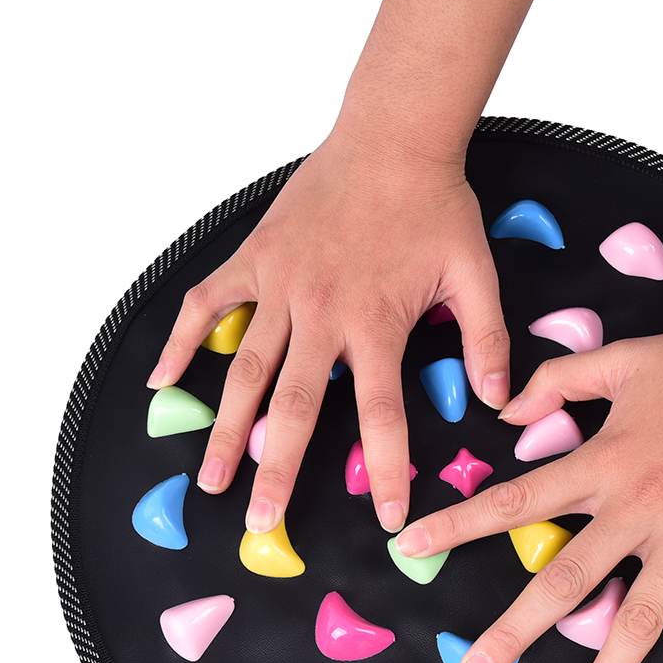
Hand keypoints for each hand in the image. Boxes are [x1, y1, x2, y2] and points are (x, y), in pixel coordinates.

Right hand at [147, 129, 509, 533]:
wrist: (394, 137)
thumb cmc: (436, 206)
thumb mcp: (475, 275)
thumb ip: (488, 341)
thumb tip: (499, 401)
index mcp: (376, 324)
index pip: (379, 414)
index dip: (386, 470)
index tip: (385, 519)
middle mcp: (321, 313)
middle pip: (293, 407)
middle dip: (277, 472)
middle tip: (261, 525)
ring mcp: (280, 286)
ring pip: (244, 369)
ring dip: (227, 429)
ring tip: (211, 480)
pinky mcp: (255, 259)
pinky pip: (207, 305)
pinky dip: (182, 342)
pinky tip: (163, 382)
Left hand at [394, 318, 662, 662]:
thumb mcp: (620, 358)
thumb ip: (556, 380)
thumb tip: (504, 411)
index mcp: (602, 464)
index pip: (514, 501)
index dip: (458, 526)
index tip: (410, 549)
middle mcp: (636, 510)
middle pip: (565, 581)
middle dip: (514, 630)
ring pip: (639, 618)